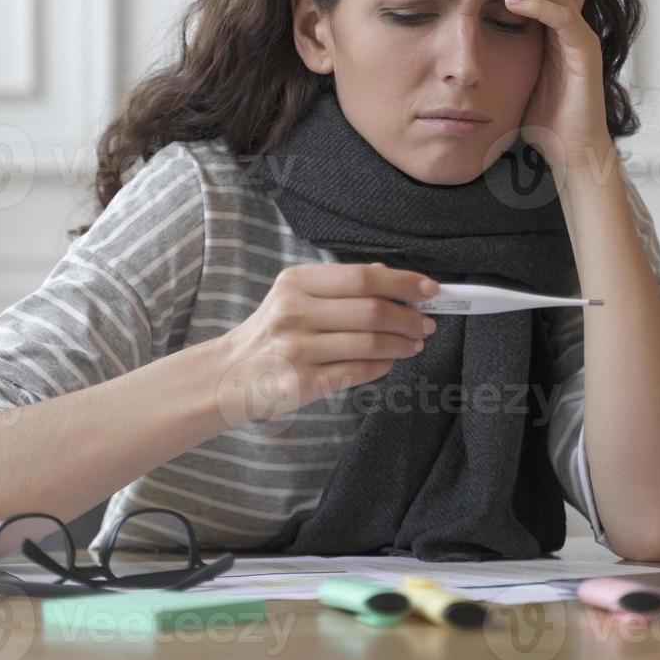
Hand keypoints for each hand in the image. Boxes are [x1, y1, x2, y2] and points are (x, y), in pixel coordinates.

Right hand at [214, 263, 438, 425]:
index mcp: (296, 283)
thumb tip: (392, 276)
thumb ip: (340, 286)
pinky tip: (390, 361)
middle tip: (426, 323)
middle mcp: (294, 312)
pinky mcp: (302, 384)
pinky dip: (382, 366)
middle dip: (409, 317)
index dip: (403, 282)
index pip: (363, 278)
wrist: (229, 374)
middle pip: (372, 311)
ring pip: (370, 344)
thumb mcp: (296, 296)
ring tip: (414, 343)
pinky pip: (357, 372)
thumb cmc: (273, 332)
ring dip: (402, 344)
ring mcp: (297, 350)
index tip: (430, 289)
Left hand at [487, 0, 612, 164]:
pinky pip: (562, 21)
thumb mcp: (516, 72)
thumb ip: (503, 47)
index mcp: (559, 26)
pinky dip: (537, 7)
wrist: (571, 152)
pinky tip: (510, 1)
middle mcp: (575, 25)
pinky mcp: (584, 55)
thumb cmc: (542, 117)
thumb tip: (464, 33)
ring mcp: (582, 38)